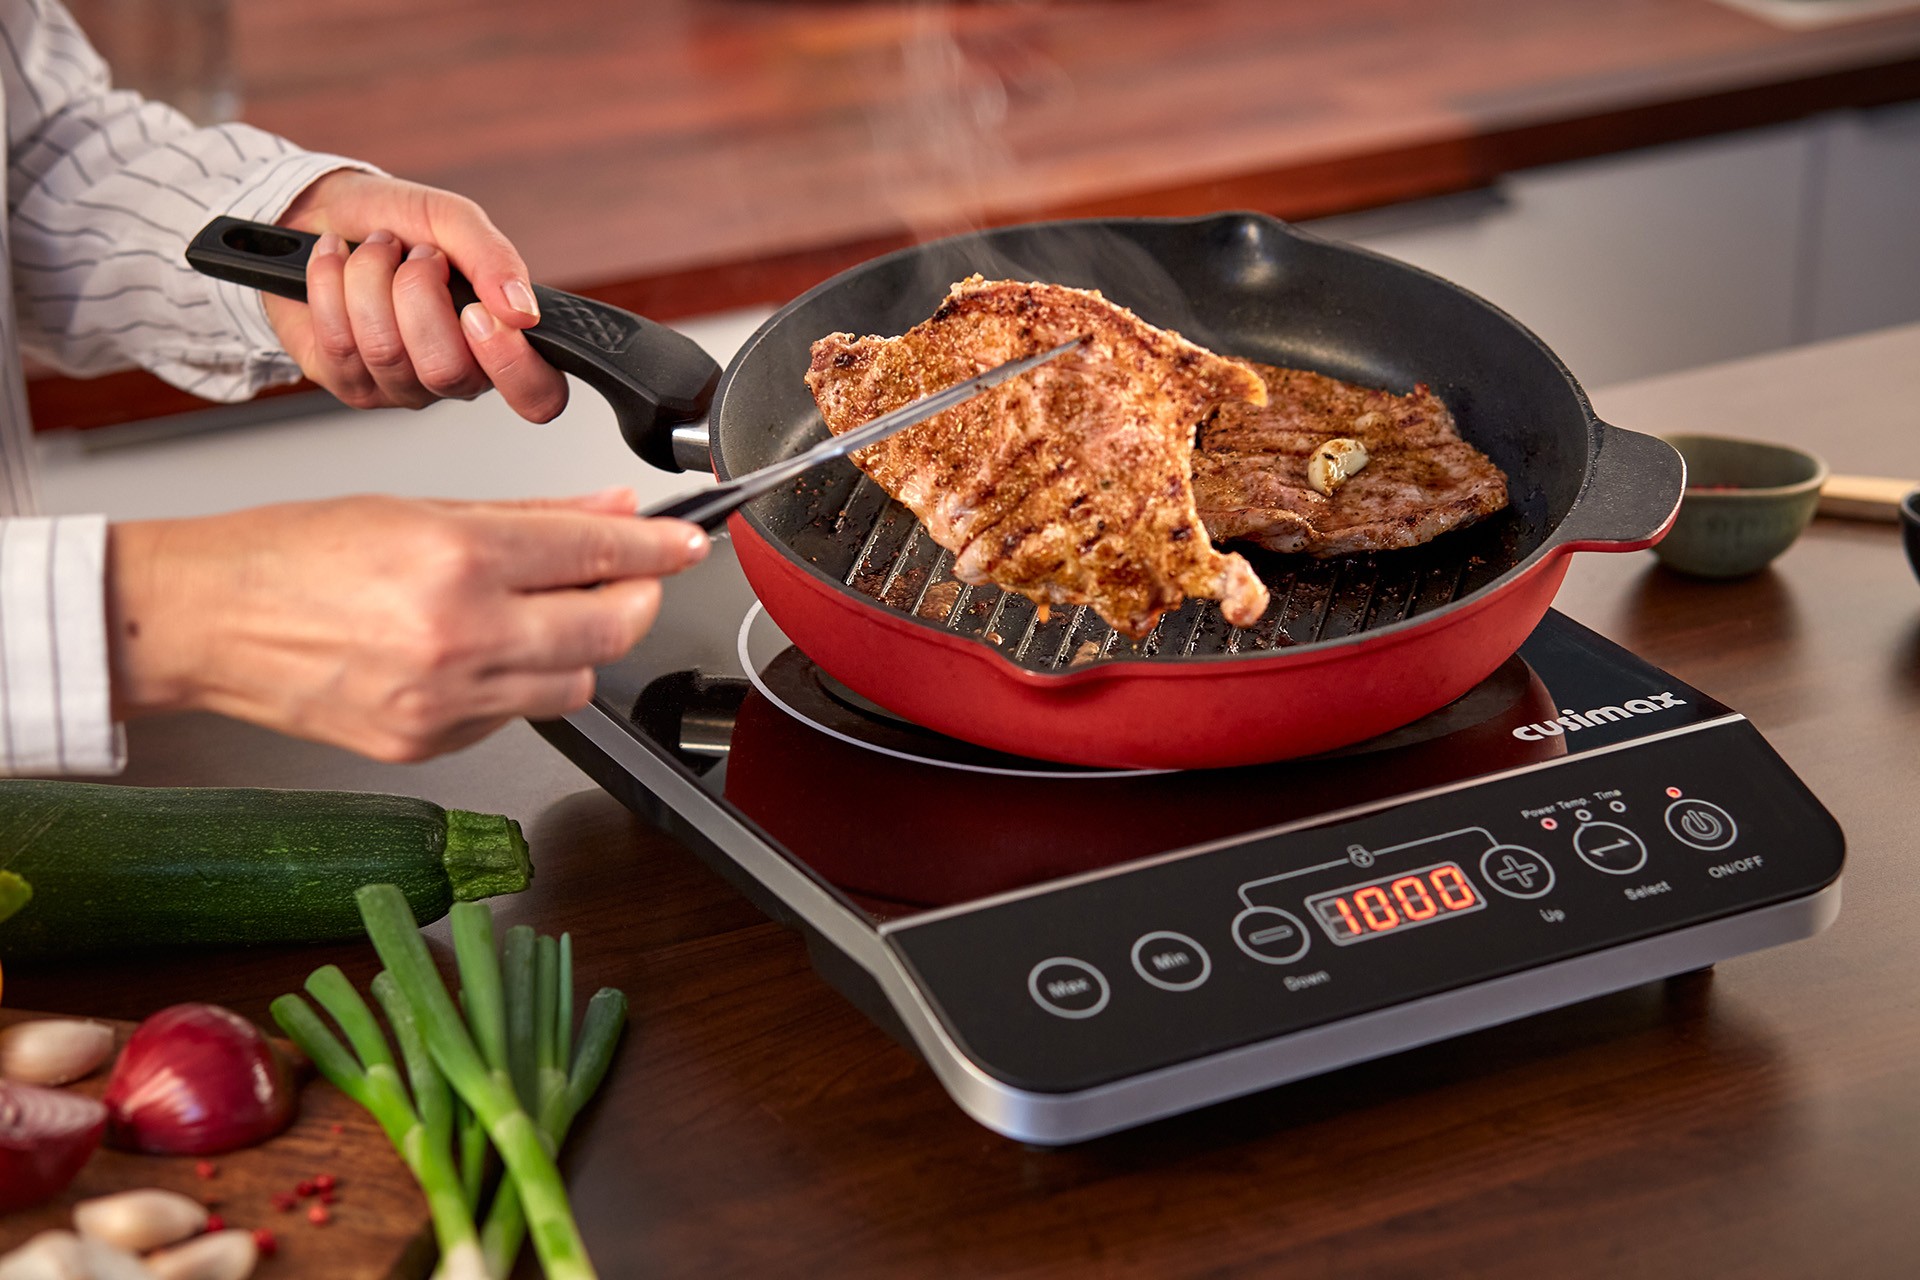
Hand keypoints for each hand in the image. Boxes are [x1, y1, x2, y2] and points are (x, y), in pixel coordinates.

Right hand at [105, 490, 706, 761]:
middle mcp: (457, 638)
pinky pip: (514, 717)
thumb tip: (615, 513)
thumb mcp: (420, 509)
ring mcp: (444, 703)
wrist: (204, 620)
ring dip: (580, 650)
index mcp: (457, 562)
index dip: (659, 550)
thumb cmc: (291, 553)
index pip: (598, 557)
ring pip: (574, 687)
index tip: (687, 544)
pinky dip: (519, 686)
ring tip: (541, 614)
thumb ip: (532, 516)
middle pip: (609, 633)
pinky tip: (481, 653)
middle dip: (636, 602)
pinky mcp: (427, 746)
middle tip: (630, 581)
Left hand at [266, 170, 568, 421]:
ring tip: (375, 251)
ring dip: (370, 277)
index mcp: (502, 344)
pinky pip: (339, 343)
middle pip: (446, 370)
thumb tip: (523, 310)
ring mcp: (402, 388)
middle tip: (417, 256)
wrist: (325, 210)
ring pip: (386, 351)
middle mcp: (458, 377)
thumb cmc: (399, 221)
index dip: (509, 362)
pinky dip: (331, 283)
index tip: (477, 310)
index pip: (538, 396)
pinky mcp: (349, 384)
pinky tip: (337, 263)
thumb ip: (495, 258)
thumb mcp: (454, 220)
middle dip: (417, 291)